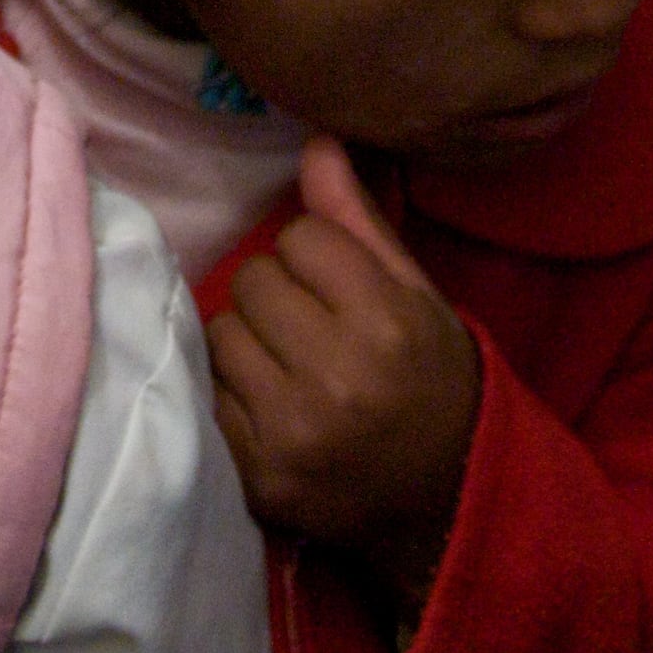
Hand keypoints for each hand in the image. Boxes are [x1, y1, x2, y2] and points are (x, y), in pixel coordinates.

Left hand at [207, 140, 482, 618]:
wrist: (444, 508)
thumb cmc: (435, 388)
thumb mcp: (420, 301)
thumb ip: (360, 225)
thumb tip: (314, 143)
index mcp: (387, 325)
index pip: (299, 237)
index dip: (315, 256)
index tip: (337, 287)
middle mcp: (336, 378)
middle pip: (252, 279)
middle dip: (276, 295)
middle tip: (310, 329)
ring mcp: (289, 433)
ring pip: (220, 333)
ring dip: (246, 342)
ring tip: (288, 367)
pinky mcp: (255, 476)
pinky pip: (207, 395)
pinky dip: (230, 394)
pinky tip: (270, 407)